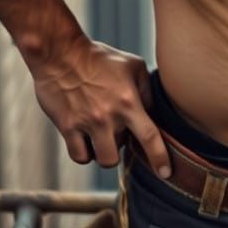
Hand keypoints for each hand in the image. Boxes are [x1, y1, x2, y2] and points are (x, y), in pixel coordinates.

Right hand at [29, 37, 171, 178]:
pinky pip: (80, 156)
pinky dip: (84, 153)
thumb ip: (146, 90)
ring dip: (103, 152)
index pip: (150, 137)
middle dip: (120, 147)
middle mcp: (109, 116)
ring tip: (100, 135)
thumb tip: (152, 112)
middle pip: (119, 155)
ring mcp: (87, 124)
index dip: (160, 158)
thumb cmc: (99, 57)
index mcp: (129, 101)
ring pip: (102, 160)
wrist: (60, 53)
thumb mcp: (132, 65)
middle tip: (115, 130)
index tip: (166, 174)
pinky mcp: (68, 127)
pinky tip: (85, 138)